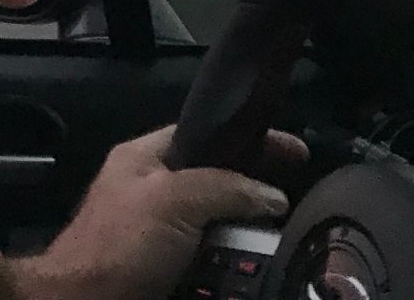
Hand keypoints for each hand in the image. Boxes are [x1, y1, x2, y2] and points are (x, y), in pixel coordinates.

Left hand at [0, 125, 307, 299]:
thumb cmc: (120, 244)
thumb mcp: (172, 200)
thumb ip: (223, 187)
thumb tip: (274, 196)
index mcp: (145, 158)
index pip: (205, 134)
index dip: (249, 138)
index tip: (294, 151)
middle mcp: (152, 192)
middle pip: (217, 187)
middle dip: (252, 201)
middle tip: (291, 214)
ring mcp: (159, 237)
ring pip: (218, 232)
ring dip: (246, 246)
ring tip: (279, 252)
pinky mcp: (167, 274)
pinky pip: (211, 268)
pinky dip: (232, 275)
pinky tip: (255, 280)